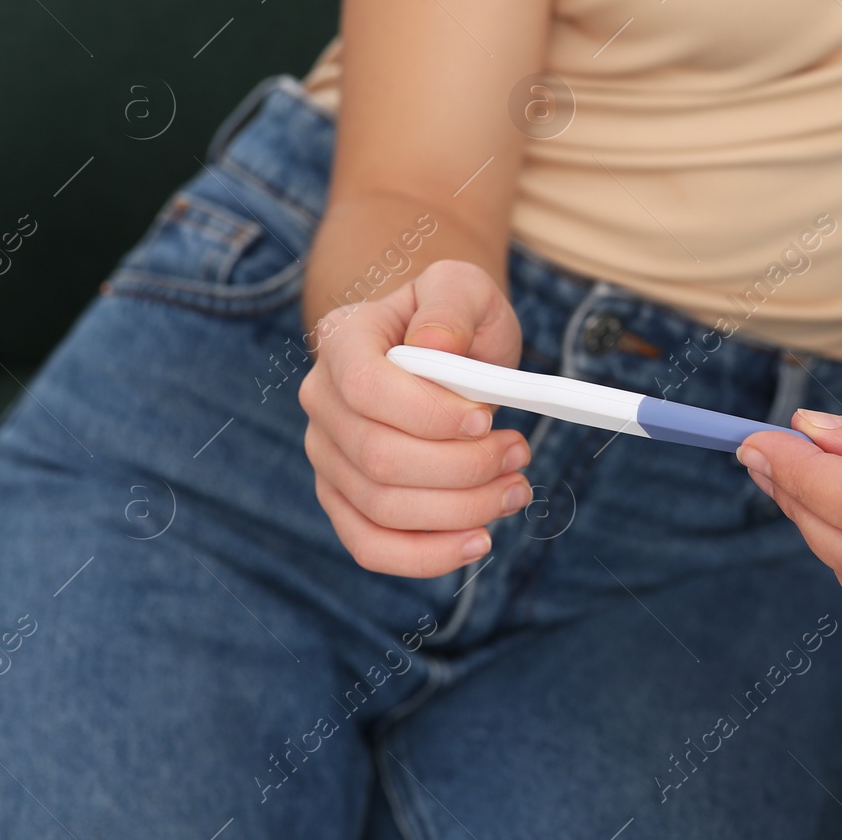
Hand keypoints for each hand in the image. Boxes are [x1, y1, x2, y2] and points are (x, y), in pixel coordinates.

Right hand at [298, 258, 532, 577]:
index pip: (365, 387)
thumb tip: (434, 348)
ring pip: (382, 508)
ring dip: (461, 509)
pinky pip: (371, 546)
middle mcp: (322, 402)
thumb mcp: (462, 287)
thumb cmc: (452, 318)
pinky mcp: (345, 500)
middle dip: (463, 467)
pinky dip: (427, 556)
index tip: (486, 419)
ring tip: (515, 489)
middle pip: (380, 457)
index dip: (429, 414)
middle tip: (519, 453)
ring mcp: (327, 457)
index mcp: (342, 342)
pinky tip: (478, 541)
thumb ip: (450, 305)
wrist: (438, 349)